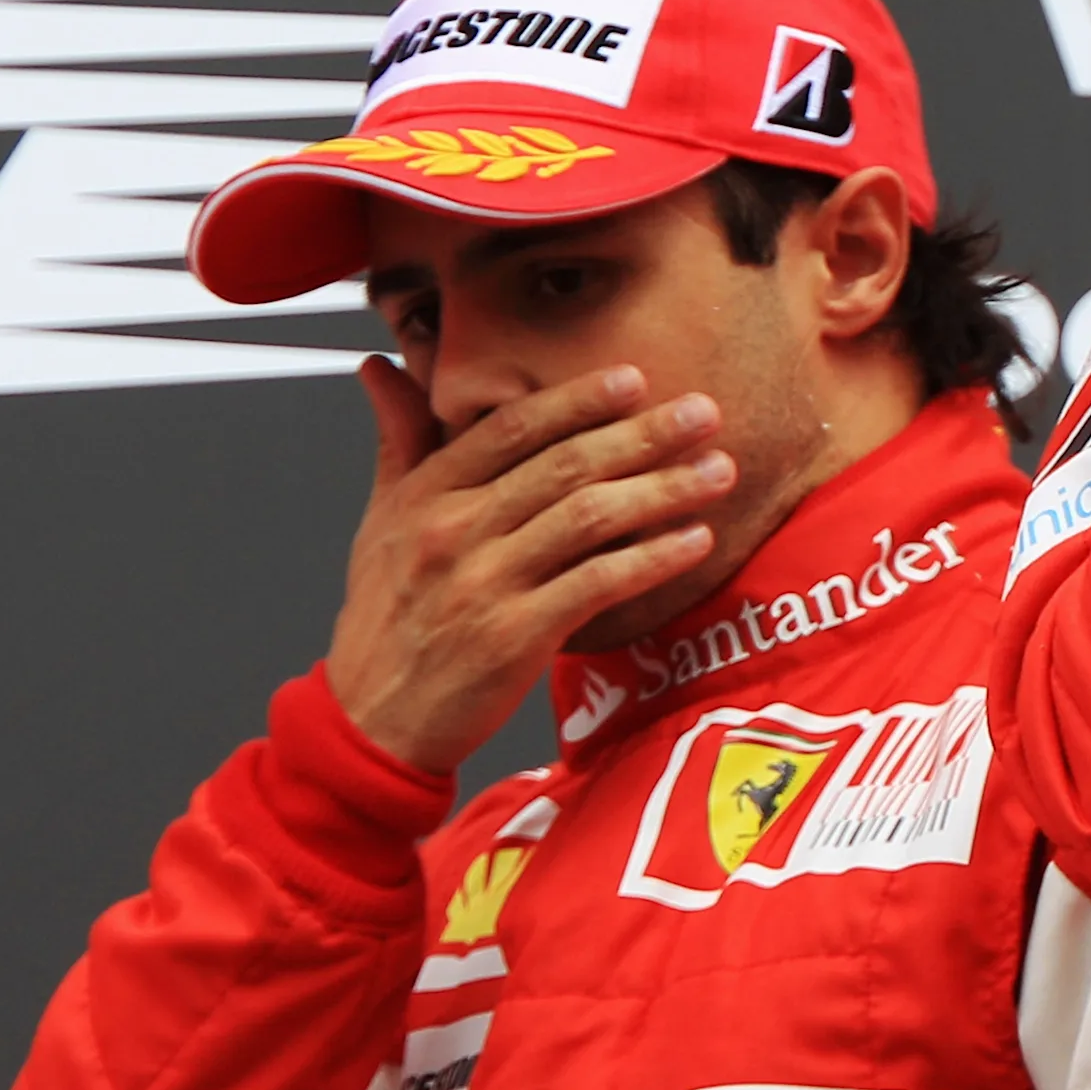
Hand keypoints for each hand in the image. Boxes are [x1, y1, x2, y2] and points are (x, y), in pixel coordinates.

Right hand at [325, 358, 731, 770]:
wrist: (371, 720)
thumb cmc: (386, 616)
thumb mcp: (380, 521)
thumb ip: (399, 442)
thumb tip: (383, 369)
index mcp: (425, 496)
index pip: (511, 428)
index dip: (577, 400)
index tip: (635, 377)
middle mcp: (453, 532)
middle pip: (564, 466)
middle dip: (644, 434)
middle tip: (705, 412)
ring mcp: (484, 584)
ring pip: (589, 518)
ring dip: (663, 490)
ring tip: (719, 471)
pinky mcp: (513, 637)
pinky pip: (598, 584)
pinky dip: (652, 558)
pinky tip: (696, 541)